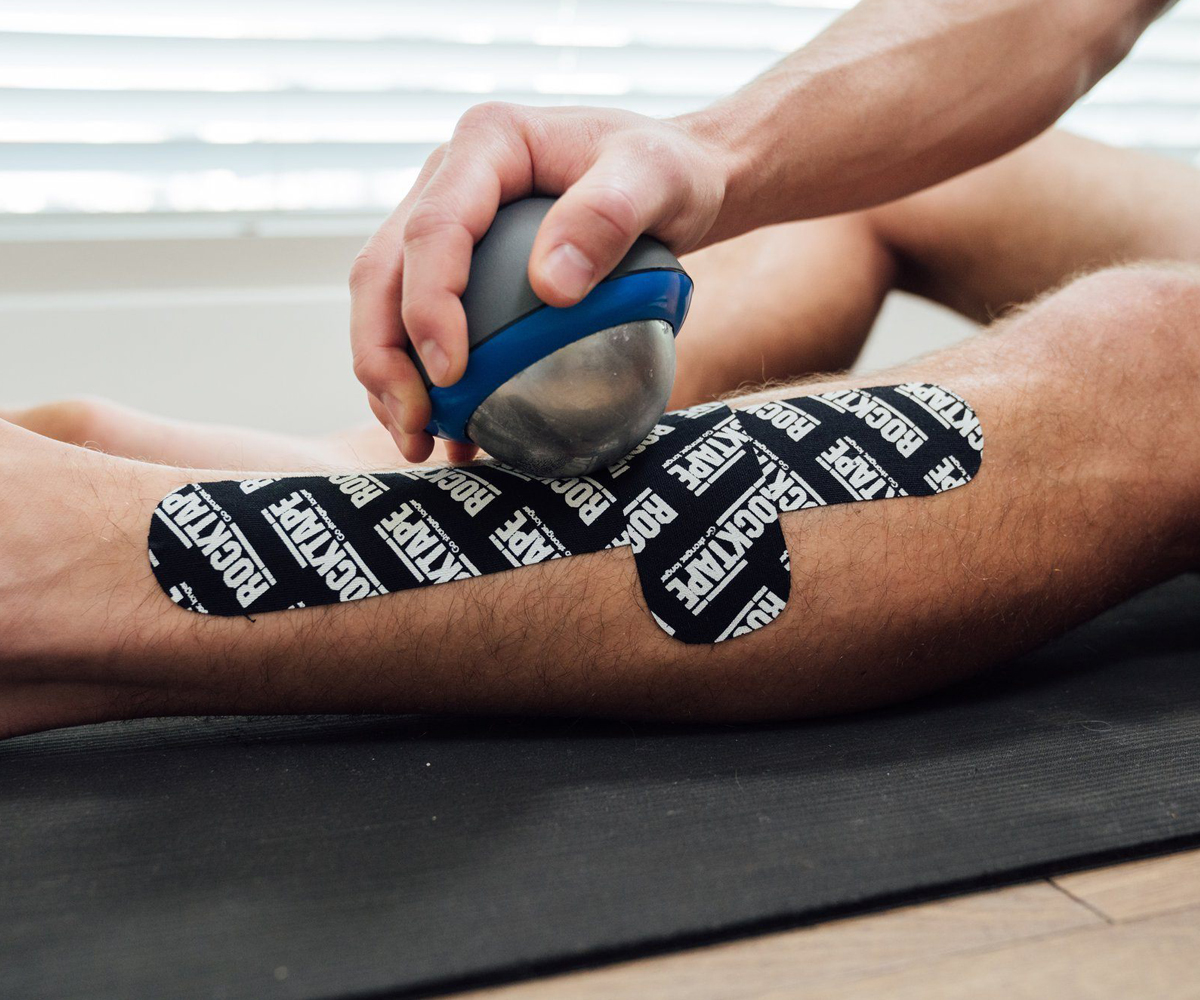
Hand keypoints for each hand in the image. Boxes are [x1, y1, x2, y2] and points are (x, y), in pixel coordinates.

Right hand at [348, 102, 731, 462]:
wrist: (675, 175)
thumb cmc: (668, 171)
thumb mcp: (657, 180)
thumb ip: (607, 218)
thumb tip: (550, 287)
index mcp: (486, 143)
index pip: (433, 228)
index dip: (428, 305)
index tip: (451, 373)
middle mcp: (449, 178)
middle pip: (382, 270)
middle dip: (382, 354)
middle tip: (414, 424)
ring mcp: (448, 220)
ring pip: (385, 301)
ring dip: (389, 376)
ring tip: (418, 442)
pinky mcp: (460, 262)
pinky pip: (422, 322)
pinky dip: (425, 380)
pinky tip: (452, 433)